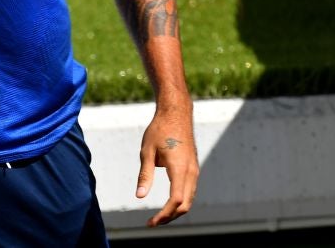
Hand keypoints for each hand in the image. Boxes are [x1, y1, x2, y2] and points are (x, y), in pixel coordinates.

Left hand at [137, 111, 198, 225]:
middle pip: (185, 204)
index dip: (164, 214)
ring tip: (160, 216)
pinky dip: (181, 201)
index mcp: (179, 168)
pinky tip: (169, 203)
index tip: (151, 222)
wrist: (176, 113)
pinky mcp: (193, 167)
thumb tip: (140, 196)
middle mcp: (191, 172)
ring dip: (176, 210)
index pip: (176, 200)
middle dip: (170, 217)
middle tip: (153, 222)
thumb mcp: (147, 151)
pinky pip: (191, 190)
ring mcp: (194, 170)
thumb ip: (145, 175)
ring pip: (190, 199)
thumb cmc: (159, 130)